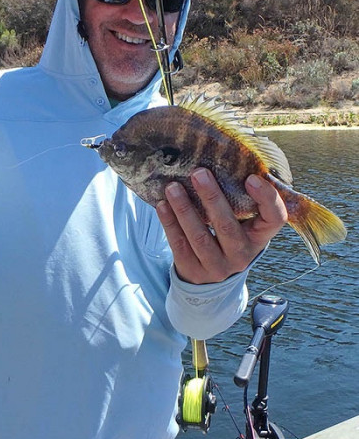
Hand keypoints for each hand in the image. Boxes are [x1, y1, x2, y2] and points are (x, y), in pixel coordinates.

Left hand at [155, 168, 287, 284]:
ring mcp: (217, 266)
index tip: (250, 177)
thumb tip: (221, 158)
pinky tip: (162, 205)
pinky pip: (179, 245)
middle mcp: (241, 255)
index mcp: (259, 237)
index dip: (266, 199)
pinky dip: (169, 223)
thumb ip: (239, 201)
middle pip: (228, 227)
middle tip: (198, 173)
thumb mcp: (242, 225)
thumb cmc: (227, 238)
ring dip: (184, 209)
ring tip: (172, 187)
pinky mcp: (193, 271)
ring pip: (199, 237)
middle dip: (212, 198)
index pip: (275, 219)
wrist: (209, 280)